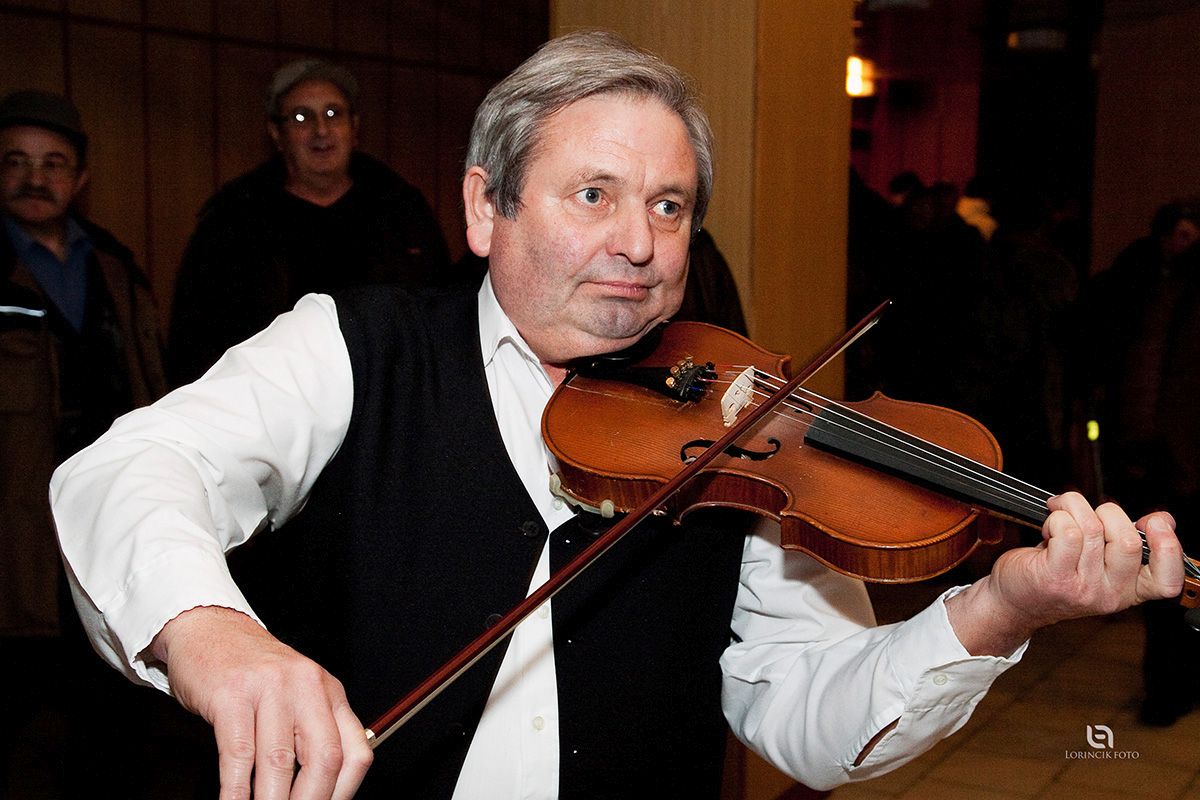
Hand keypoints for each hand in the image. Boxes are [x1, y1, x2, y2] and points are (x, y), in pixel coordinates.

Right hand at [151, 606, 372, 798]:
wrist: (211, 630)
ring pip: (279, 762)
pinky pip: (238, 755)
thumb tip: (324, 790)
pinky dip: (235, 792)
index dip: (344, 793)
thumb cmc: (254, 673)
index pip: (355, 752)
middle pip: (323, 759)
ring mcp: (269, 688)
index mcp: (329, 692)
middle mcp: (305, 686)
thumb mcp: (298, 696)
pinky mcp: (231, 695)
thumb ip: (314, 734)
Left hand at [946, 492, 1183, 655]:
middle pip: (1129, 540)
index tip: (1154, 522)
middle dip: (1107, 512)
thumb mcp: (1100, 564)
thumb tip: (1163, 519)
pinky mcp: (1055, 578)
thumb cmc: (1057, 573)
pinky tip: (1048, 527)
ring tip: (1059, 515)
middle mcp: (1110, 594)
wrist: (1015, 601)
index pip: (1167, 580)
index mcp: (1129, 590)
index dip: (1170, 548)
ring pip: (1092, 528)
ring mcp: (1083, 589)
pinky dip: (1056, 517)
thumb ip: (1127, 543)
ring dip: (1072, 508)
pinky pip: (1067, 531)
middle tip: (1084, 515)